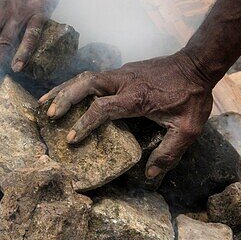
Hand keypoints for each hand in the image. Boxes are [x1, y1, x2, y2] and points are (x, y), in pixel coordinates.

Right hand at [39, 51, 215, 178]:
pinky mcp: (121, 72)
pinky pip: (91, 77)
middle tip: (49, 115)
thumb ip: (169, 151)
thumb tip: (150, 174)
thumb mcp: (187, 128)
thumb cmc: (192, 97)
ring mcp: (121, 74)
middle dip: (65, 98)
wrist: (197, 64)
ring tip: (43, 104)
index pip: (103, 108)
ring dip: (63, 89)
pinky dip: (73, 85)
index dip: (84, 123)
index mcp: (137, 97)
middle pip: (86, 85)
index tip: (71, 138)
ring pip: (84, 77)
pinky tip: (62, 94)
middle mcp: (124, 82)